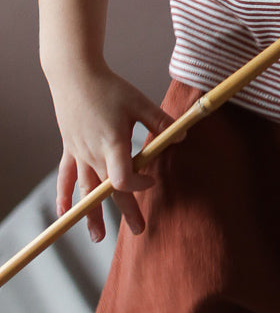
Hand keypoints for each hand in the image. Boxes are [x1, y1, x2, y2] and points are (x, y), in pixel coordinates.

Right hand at [47, 63, 174, 241]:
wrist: (73, 74)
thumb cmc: (109, 87)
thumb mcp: (139, 102)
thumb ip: (161, 121)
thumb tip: (182, 136)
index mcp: (112, 143)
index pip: (123, 177)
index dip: (138, 183)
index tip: (152, 178)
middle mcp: (93, 153)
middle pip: (109, 189)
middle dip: (126, 210)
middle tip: (140, 230)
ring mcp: (80, 152)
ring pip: (86, 190)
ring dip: (91, 214)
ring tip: (97, 238)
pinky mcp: (70, 148)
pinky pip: (66, 177)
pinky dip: (65, 195)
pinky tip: (65, 213)